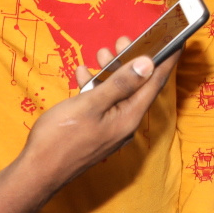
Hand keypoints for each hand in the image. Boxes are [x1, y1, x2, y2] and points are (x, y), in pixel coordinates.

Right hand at [21, 50, 176, 189]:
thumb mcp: (90, 104)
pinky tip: (81, 74)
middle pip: (137, 86)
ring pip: (118, 93)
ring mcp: (110, 129)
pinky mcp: (96, 131)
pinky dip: (95, 87)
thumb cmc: (60, 138)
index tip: (178, 41)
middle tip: (125, 40)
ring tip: (102, 52)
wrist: (36, 173)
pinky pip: (102, 104)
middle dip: (132, 60)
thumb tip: (148, 65)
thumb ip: (120, 84)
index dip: (167, 60)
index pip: (155, 83)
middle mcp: (125, 124)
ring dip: (111, 71)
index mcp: (129, 117)